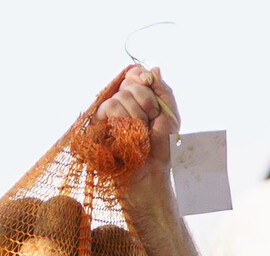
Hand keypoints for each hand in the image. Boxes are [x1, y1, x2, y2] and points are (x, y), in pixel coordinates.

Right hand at [97, 63, 178, 195]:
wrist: (151, 172)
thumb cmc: (160, 147)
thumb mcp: (170, 116)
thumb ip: (163, 91)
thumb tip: (153, 69)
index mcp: (137, 98)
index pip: (133, 73)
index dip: (140, 76)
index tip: (149, 84)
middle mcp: (122, 102)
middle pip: (129, 83)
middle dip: (146, 102)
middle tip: (150, 121)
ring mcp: (109, 113)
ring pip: (120, 96)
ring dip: (137, 116)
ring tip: (140, 133)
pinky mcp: (99, 124)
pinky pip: (109, 106)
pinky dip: (124, 119)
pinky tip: (128, 134)